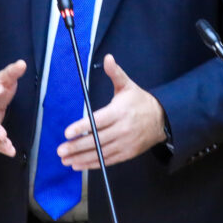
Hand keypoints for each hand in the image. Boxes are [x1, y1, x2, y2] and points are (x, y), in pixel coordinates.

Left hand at [57, 54, 165, 169]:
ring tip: (65, 159)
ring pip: (100, 153)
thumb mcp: (128, 85)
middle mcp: (122, 129)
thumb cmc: (140, 101)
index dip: (82, 127)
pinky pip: (108, 161)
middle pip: (96, 140)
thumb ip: (115, 73)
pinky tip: (78, 164)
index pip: (98, 121)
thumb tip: (108, 58)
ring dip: (81, 158)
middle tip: (60, 150)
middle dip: (77, 146)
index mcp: (119, 112)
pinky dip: (93, 164)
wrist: (162, 119)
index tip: (67, 132)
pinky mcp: (127, 154)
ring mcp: (125, 144)